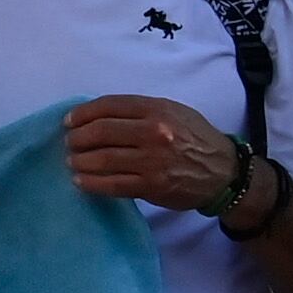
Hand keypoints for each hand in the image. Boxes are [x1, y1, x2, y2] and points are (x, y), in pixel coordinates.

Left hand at [65, 93, 243, 214]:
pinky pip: (112, 184)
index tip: (69, 121)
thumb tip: (97, 115)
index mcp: (156, 109)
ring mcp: (152, 161)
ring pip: (102, 159)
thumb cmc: (194, 138)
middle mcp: (154, 132)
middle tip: (70, 143)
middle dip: (77, 138)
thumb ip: (139, 110)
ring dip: (79, 161)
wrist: (224, 171)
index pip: (108, 106)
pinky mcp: (151, 186)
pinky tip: (81, 181)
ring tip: (72, 162)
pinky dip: (91, 183)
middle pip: (100, 132)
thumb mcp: (173, 111)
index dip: (82, 113)